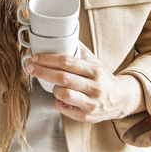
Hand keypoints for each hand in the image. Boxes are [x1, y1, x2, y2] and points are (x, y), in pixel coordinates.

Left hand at [24, 42, 145, 122]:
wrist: (121, 100)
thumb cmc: (103, 80)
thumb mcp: (95, 63)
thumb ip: (80, 51)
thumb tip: (64, 35)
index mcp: (95, 71)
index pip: (67, 62)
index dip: (48, 59)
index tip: (35, 58)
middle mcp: (94, 87)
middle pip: (62, 78)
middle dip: (42, 72)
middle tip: (30, 68)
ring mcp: (90, 103)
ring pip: (63, 94)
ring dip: (53, 89)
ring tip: (54, 86)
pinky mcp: (86, 116)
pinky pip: (64, 109)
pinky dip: (58, 103)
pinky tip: (61, 98)